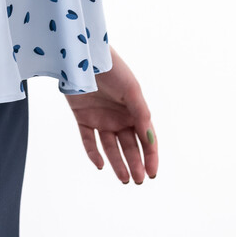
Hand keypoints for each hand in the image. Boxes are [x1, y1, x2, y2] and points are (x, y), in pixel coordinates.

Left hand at [64, 45, 157, 183]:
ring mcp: (101, 118)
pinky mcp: (83, 117)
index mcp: (135, 110)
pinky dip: (93, 153)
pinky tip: (100, 165)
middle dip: (135, 163)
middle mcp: (119, 116)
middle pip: (129, 145)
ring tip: (124, 179)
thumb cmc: (113, 69)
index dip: (151, 156)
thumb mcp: (132, 91)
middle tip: (139, 180)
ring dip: (118, 163)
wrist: (84, 55)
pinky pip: (89, 140)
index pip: (146, 138)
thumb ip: (141, 115)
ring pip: (111, 147)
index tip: (152, 173)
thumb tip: (150, 140)